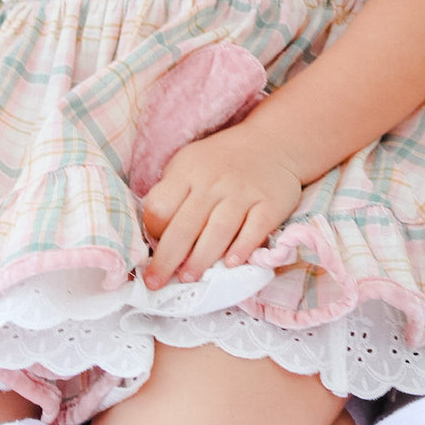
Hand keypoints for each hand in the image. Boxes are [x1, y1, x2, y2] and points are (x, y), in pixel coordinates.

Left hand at [140, 125, 302, 289]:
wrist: (273, 142)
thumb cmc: (222, 160)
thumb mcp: (190, 162)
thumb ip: (174, 192)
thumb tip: (156, 235)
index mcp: (188, 171)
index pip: (161, 205)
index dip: (152, 231)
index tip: (151, 250)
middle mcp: (214, 182)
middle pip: (185, 225)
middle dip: (167, 258)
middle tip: (155, 283)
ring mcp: (243, 192)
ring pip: (219, 230)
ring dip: (201, 258)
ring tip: (188, 278)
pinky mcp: (270, 203)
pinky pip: (255, 228)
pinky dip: (243, 247)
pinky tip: (231, 263)